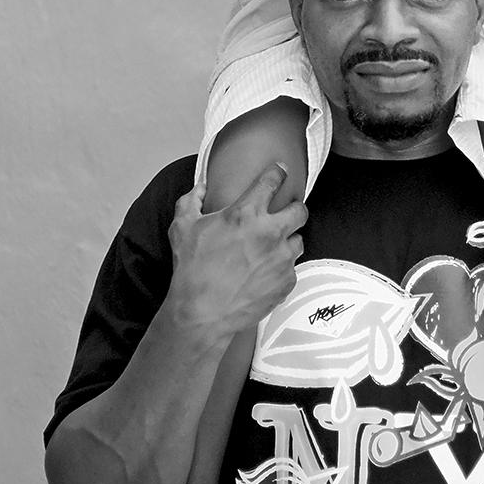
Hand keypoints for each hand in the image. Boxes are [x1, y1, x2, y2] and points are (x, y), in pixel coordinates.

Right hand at [167, 165, 306, 346]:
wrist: (202, 312)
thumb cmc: (192, 270)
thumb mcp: (182, 228)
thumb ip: (191, 200)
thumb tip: (200, 188)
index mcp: (246, 214)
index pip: (272, 181)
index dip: (278, 172)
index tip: (280, 171)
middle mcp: (269, 232)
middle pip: (300, 210)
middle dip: (295, 207)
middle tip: (286, 212)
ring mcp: (281, 258)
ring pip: (299, 240)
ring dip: (288, 241)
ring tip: (273, 248)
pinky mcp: (286, 281)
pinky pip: (292, 268)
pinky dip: (282, 268)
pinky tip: (266, 272)